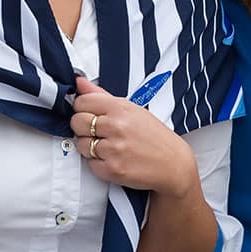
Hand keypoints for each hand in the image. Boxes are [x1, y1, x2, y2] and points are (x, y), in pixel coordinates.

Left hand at [71, 77, 197, 197]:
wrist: (173, 164)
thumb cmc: (154, 136)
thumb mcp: (132, 109)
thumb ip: (102, 95)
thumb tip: (79, 82)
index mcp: (121, 109)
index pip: (82, 102)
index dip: (82, 108)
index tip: (88, 112)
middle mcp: (116, 127)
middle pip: (77, 122)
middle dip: (83, 127)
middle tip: (97, 131)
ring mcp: (114, 149)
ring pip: (81, 144)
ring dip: (89, 146)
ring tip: (107, 145)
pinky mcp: (112, 169)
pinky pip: (89, 164)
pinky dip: (97, 163)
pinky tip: (111, 158)